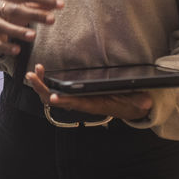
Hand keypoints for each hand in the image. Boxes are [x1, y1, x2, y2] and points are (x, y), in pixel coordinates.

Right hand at [0, 0, 62, 55]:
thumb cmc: (12, 11)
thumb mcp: (23, 5)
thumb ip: (39, 4)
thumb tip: (59, 4)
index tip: (61, 5)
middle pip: (16, 10)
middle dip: (34, 15)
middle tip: (52, 20)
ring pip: (4, 27)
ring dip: (19, 31)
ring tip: (34, 36)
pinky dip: (7, 47)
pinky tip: (18, 50)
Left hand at [25, 63, 152, 120]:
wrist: (128, 107)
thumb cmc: (130, 103)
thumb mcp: (137, 102)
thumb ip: (139, 102)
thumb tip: (146, 101)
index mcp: (93, 105)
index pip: (75, 104)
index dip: (63, 101)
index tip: (52, 96)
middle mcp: (80, 103)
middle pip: (55, 100)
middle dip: (41, 89)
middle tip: (32, 75)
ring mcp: (74, 99)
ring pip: (50, 95)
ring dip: (40, 84)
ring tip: (34, 71)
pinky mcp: (73, 93)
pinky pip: (53, 90)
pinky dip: (45, 81)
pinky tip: (41, 71)